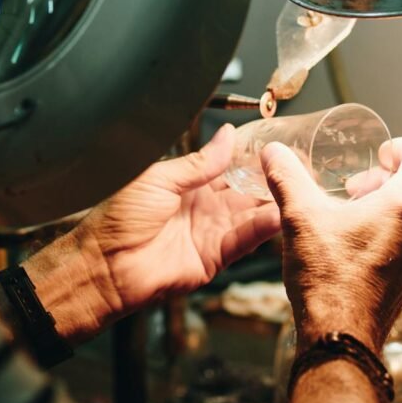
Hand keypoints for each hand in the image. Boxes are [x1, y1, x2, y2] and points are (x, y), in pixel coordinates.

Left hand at [75, 123, 281, 315]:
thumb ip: (199, 162)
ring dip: (272, 203)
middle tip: (298, 166)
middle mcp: (203, 208)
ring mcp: (210, 233)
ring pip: (250, 215)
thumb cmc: (116, 220)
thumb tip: (226, 136)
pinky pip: (243, 241)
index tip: (277, 147)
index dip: (252, 159)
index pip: (228, 168)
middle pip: (246, 192)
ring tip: (296, 187)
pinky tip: (279, 214)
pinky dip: (261, 228)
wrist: (103, 266)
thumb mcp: (159, 178)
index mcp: (187, 185)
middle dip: (270, 180)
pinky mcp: (213, 258)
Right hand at [260, 136, 401, 354]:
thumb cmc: (329, 280)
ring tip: (354, 211)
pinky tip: (356, 240)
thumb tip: (274, 154)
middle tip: (359, 185)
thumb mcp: (300, 217)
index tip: (379, 156)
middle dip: (392, 174)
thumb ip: (287, 177)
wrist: (340, 335)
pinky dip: (393, 227)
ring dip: (392, 201)